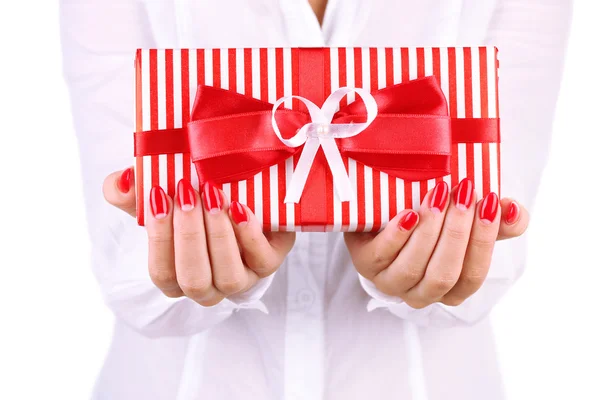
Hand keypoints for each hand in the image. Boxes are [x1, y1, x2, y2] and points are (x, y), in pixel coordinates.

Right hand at [103, 167, 294, 305]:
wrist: (244, 193)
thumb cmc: (195, 201)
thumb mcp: (161, 195)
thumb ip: (131, 191)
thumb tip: (124, 182)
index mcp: (178, 276)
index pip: (162, 274)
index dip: (159, 238)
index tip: (159, 196)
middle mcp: (209, 285)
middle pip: (193, 280)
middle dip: (188, 236)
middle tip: (187, 192)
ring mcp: (242, 278)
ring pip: (228, 278)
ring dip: (218, 235)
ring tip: (213, 195)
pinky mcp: (269, 262)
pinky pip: (262, 261)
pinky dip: (248, 235)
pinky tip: (240, 207)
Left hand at [344, 179, 528, 307]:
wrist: (381, 212)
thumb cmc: (430, 221)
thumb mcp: (465, 221)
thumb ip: (495, 220)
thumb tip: (513, 209)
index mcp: (450, 289)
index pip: (472, 276)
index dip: (484, 241)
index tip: (490, 202)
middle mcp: (420, 292)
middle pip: (444, 274)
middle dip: (457, 233)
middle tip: (465, 193)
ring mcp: (390, 281)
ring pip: (413, 267)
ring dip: (429, 230)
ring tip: (438, 195)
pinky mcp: (366, 264)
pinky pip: (381, 257)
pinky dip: (397, 235)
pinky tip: (408, 214)